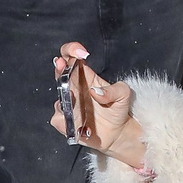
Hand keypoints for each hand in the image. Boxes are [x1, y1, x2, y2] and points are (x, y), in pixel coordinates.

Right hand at [51, 44, 148, 167]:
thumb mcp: (124, 95)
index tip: (80, 53)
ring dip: (64, 96)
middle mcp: (73, 88)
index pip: (72, 57)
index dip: (71, 50)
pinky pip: (58, 119)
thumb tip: (95, 92)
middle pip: (60, 72)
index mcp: (85, 77)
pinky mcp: (65, 122)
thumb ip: (115, 90)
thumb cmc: (117, 109)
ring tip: (73, 97)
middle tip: (63, 65)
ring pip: (58, 96)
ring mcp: (68, 104)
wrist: (117, 132)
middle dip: (60, 67)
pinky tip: (77, 123)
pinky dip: (65, 120)